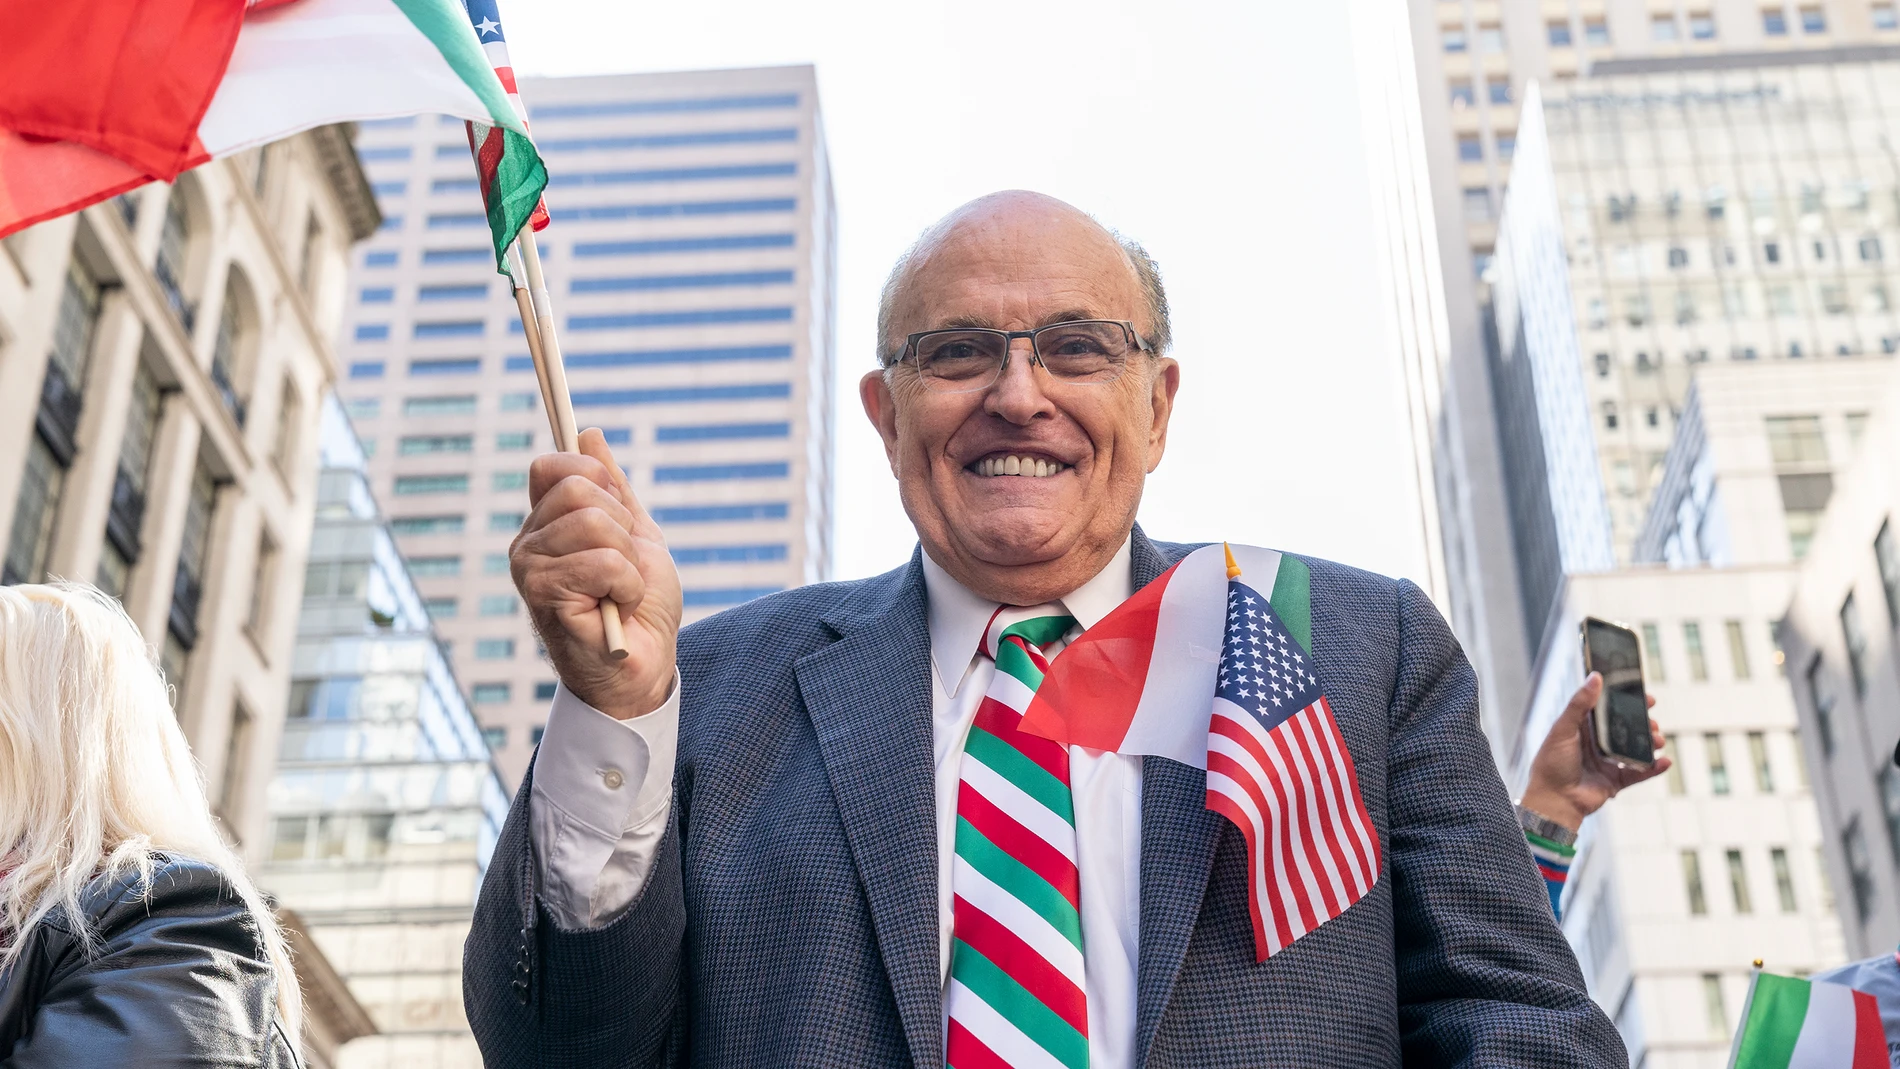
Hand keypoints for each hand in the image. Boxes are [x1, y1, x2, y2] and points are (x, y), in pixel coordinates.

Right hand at [511, 428, 681, 719]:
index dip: (594, 478)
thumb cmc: (642, 605)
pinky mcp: (542, 595)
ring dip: (628, 560)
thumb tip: (588, 433)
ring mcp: (530, 568)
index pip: (553, 465)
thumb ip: (613, 487)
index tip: (619, 514)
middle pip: (578, 488)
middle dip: (622, 525)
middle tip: (624, 564)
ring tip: (621, 590)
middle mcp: (528, 542)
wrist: (646, 662)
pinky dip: (628, 585)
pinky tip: (618, 608)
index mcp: (547, 523)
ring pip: (594, 522)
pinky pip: (603, 562)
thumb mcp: (638, 534)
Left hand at [1519, 673, 1669, 831]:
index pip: (1607, 709)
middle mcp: (1596, 743)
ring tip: (1657, 740)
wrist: (1554, 801)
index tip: (1643, 694)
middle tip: (1652, 720)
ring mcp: (1608, 762)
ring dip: (1650, 743)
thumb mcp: (1563, 729)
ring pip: (1636, 749)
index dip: (1625, 701)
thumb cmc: (1551, 765)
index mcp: (1582, 729)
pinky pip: (1640, 772)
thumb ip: (1579, 704)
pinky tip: (1664, 761)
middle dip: (1642, 723)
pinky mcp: (1616, 780)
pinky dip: (1653, 768)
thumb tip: (1595, 677)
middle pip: (1625, 728)